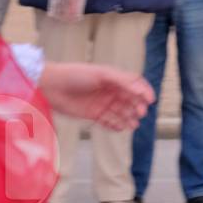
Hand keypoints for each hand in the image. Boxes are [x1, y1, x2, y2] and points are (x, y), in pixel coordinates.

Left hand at [38, 62, 154, 130]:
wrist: (51, 86)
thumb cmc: (76, 75)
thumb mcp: (101, 74)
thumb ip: (122, 81)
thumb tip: (141, 89)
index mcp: (112, 77)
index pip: (134, 84)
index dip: (143, 91)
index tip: (150, 100)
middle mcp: (109, 90)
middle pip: (129, 99)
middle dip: (137, 107)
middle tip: (140, 113)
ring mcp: (101, 102)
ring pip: (121, 112)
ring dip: (128, 118)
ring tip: (133, 124)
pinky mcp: (93, 114)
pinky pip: (108, 121)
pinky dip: (115, 125)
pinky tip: (120, 127)